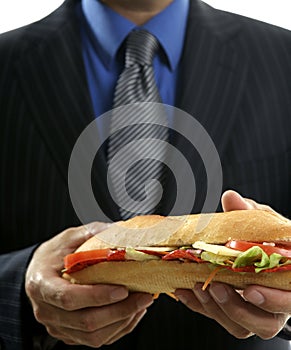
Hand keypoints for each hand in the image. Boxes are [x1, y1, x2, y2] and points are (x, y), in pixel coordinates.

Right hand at [25, 223, 152, 346]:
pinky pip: (96, 340)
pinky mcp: (68, 334)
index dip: (97, 296)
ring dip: (123, 322)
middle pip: (85, 322)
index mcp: (42, 285)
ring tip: (142, 304)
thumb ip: (91, 233)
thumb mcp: (68, 237)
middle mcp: (46, 311)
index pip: (68, 298)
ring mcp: (57, 326)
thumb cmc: (53, 254)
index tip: (123, 289)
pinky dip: (118, 329)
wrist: (38, 272)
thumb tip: (119, 229)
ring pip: (93, 337)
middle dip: (120, 311)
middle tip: (143, 297)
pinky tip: (132, 313)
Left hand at [175, 190, 290, 338]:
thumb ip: (249, 213)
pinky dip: (199, 307)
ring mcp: (254, 311)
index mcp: (288, 281)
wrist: (257, 253)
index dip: (274, 299)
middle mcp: (274, 302)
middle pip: (264, 323)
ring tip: (198, 287)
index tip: (250, 290)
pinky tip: (184, 292)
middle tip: (216, 287)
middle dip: (237, 308)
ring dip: (216, 309)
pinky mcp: (233, 313)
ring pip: (240, 326)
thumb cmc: (265, 239)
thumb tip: (230, 197)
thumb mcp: (261, 222)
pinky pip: (219, 318)